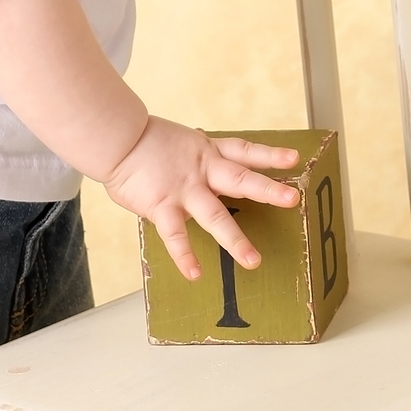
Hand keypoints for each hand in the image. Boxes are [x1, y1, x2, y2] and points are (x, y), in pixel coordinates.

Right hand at [102, 119, 299, 278]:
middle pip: (241, 179)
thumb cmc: (142, 142)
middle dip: (268, 190)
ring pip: (215, 215)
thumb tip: (202, 171)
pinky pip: (176, 235)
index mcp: (207, 151)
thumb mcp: (179, 143)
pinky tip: (194, 273)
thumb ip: (194, 160)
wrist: (116, 137)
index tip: (294, 159)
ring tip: (253, 261)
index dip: (270, 155)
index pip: (244, 150)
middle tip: (292, 200)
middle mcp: (202, 170)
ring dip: (235, 239)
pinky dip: (184, 255)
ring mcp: (184, 190)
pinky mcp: (162, 206)